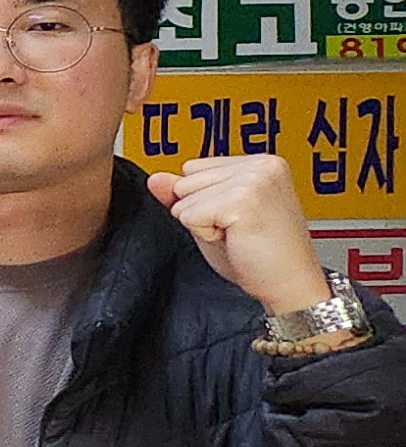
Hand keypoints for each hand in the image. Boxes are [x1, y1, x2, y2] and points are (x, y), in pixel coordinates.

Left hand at [152, 154, 333, 317]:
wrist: (290, 284)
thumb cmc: (261, 256)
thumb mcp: (213, 218)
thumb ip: (184, 194)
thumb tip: (155, 178)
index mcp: (260, 162)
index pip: (192, 168)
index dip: (204, 200)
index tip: (236, 218)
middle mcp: (261, 165)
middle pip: (184, 180)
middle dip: (201, 211)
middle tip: (238, 230)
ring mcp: (254, 179)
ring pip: (183, 197)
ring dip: (203, 223)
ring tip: (238, 234)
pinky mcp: (243, 199)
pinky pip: (189, 215)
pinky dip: (204, 234)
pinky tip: (236, 239)